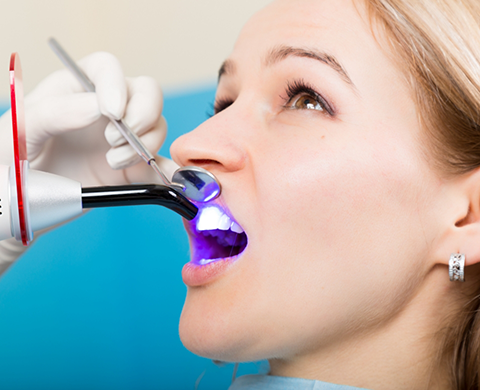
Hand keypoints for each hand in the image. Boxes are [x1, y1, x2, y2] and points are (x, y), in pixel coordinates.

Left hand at [0, 51, 177, 186]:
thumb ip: (54, 112)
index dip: (116, 84)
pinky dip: (169, 170)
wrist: (22, 205)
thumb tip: (97, 107)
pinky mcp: (133, 168)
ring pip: (158, 125)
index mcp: (75, 89)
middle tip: (115, 138)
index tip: (112, 112)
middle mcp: (105, 110)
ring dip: (145, 144)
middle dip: (142, 114)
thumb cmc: (11, 160)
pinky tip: (166, 179)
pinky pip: (161, 164)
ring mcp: (122, 139)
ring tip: (114, 162)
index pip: (107, 68)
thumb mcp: (19, 130)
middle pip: (146, 92)